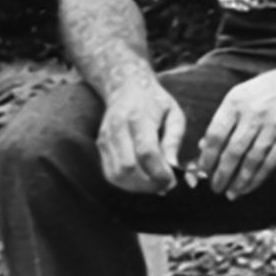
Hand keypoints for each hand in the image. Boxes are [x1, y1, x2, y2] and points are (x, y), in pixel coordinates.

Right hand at [94, 79, 185, 195]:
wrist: (126, 88)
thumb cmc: (156, 102)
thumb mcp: (174, 115)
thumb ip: (174, 140)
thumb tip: (174, 167)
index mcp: (138, 117)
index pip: (146, 152)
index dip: (159, 171)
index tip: (173, 180)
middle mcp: (117, 129)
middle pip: (128, 167)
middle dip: (149, 183)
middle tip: (166, 186)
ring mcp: (105, 139)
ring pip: (116, 175)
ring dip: (137, 187)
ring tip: (156, 186)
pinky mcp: (100, 146)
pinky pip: (110, 173)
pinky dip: (126, 183)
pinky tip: (142, 182)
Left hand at [193, 56, 275, 200]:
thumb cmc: (271, 87)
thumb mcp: (242, 93)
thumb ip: (225, 118)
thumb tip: (206, 146)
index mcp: (236, 101)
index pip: (216, 135)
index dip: (207, 157)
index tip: (203, 171)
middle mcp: (253, 113)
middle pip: (232, 151)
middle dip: (221, 174)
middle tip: (215, 188)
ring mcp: (274, 124)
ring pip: (251, 160)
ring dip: (240, 180)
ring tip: (232, 193)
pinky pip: (272, 160)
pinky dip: (259, 176)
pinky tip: (251, 186)